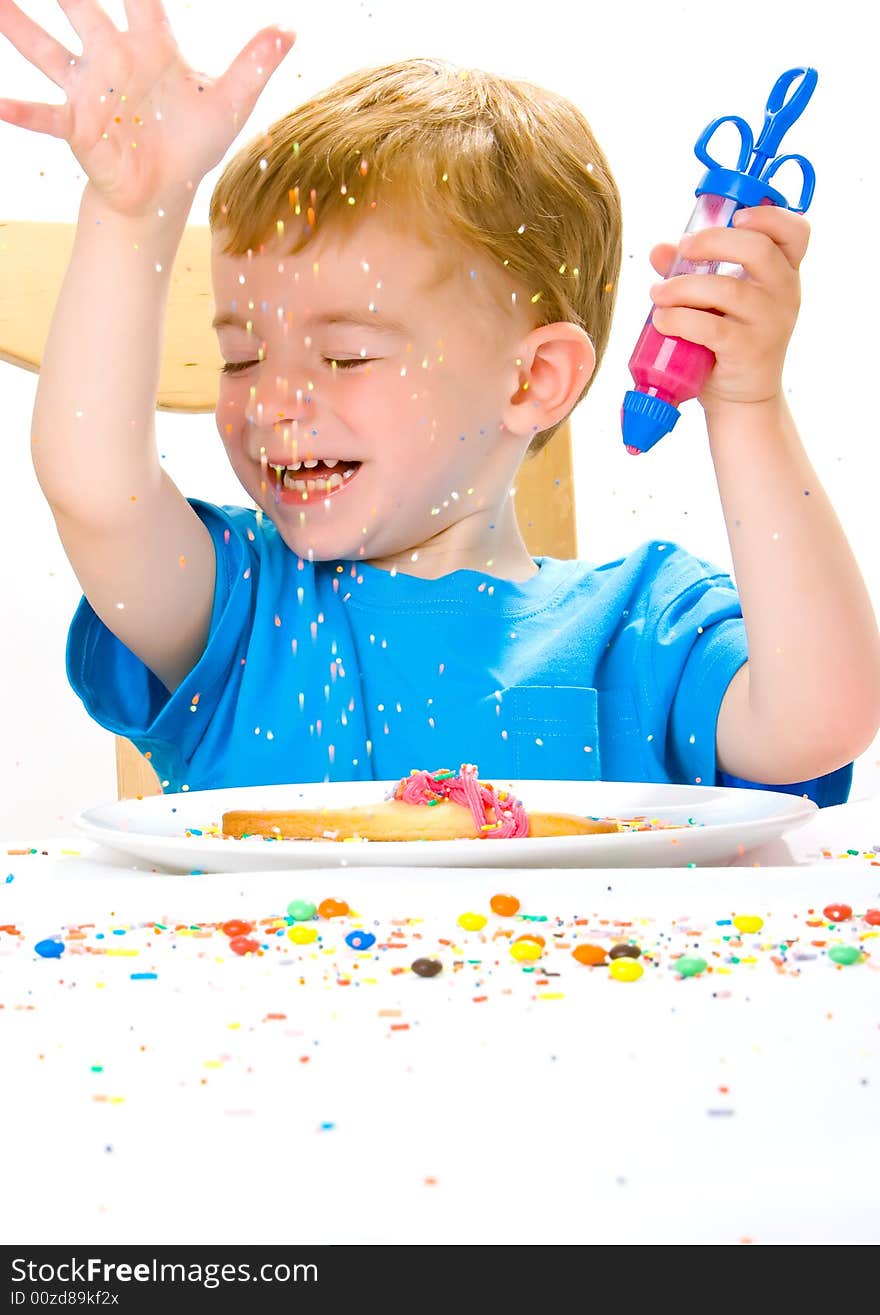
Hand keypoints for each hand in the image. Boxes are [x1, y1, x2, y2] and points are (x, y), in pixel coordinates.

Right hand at [0, 0, 295, 216]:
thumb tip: (290, 29)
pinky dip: (21, 110)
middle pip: (82, 8)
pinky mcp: (77, 125)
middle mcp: (112, 57)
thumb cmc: (194, 140)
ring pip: (47, 49)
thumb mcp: (231, 102)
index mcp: (150, 44)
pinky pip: (45, 115)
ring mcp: (89, 89)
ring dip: (20, 28)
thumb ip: (255, 63)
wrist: (164, 189)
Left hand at [647, 205, 808, 413]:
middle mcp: (784, 293)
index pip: (795, 231)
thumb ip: (692, 270)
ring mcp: (770, 323)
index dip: (768, 216)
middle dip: (713, 241)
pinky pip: (711, 327)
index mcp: (784, 271)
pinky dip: (680, 319)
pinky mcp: (748, 351)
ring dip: (683, 286)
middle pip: (758, 249)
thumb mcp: (716, 300)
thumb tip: (659, 250)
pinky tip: (662, 319)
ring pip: (727, 289)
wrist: (742, 397)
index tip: (736, 217)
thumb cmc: (730, 339)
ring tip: (658, 293)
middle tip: (684, 250)